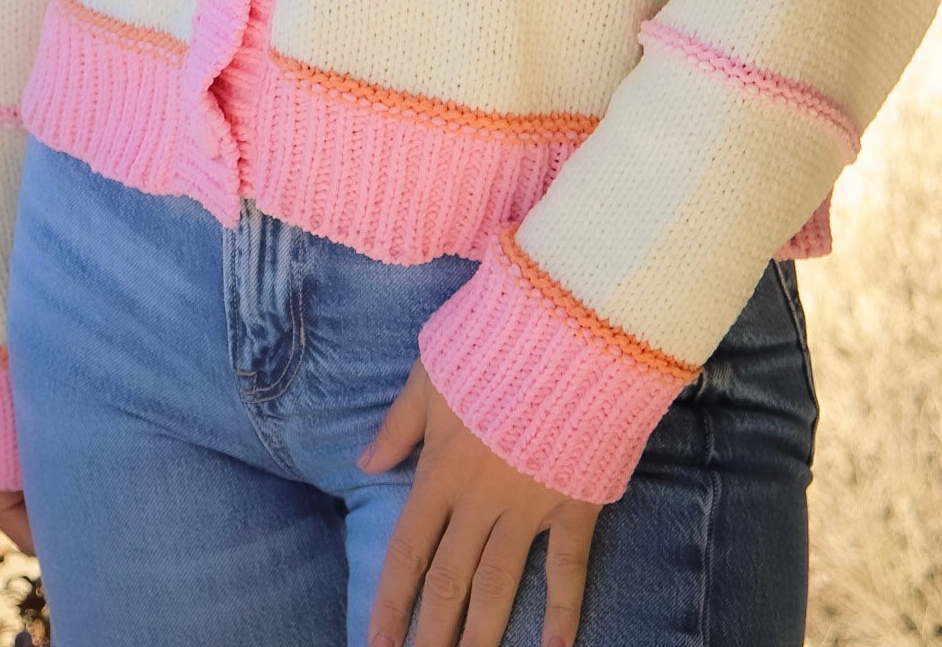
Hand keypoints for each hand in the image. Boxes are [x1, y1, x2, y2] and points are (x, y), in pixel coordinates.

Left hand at [358, 357, 598, 646]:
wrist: (570, 327)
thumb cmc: (495, 340)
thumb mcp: (431, 371)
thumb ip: (400, 423)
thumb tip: (366, 464)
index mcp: (443, 469)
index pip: (408, 550)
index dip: (390, 601)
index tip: (376, 646)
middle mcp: (481, 499)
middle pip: (450, 581)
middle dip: (431, 636)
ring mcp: (530, 505)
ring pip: (499, 585)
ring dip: (482, 636)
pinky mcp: (575, 501)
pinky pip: (567, 565)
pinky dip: (562, 608)